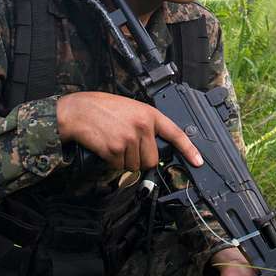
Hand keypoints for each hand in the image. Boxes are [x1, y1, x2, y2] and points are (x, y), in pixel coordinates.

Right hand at [56, 91, 203, 170]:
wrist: (76, 111)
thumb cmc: (101, 108)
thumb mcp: (130, 108)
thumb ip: (145, 124)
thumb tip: (154, 146)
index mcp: (148, 114)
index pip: (175, 133)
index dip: (189, 150)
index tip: (198, 161)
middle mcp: (142, 127)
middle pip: (152, 159)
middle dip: (140, 159)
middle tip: (127, 146)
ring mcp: (129, 139)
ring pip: (135, 165)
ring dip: (124, 161)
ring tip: (114, 142)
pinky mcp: (115, 150)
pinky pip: (120, 167)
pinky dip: (112, 162)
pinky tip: (106, 147)